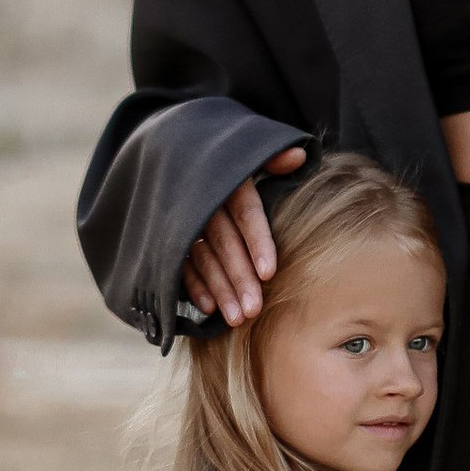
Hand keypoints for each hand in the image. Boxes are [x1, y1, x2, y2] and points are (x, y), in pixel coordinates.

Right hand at [180, 148, 307, 325]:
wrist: (173, 151)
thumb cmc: (225, 160)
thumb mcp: (245, 151)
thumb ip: (272, 157)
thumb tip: (299, 156)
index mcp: (227, 180)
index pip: (246, 213)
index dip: (258, 242)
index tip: (270, 273)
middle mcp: (204, 201)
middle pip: (225, 242)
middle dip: (239, 277)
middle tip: (255, 310)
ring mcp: (183, 221)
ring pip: (202, 258)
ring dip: (219, 290)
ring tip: (237, 320)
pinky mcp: (170, 237)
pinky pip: (180, 264)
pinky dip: (193, 286)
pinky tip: (209, 309)